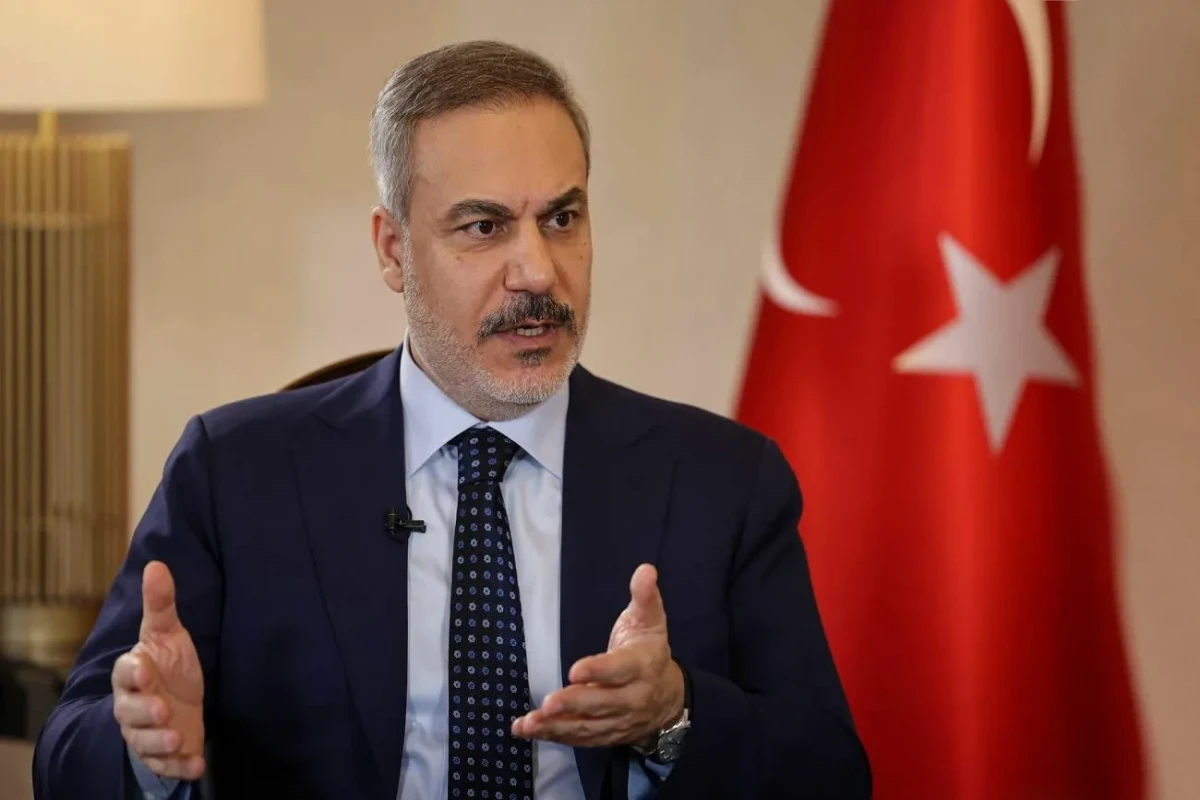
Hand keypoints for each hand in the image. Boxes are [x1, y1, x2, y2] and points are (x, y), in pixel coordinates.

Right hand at [111, 561, 205, 779]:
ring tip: (177, 737)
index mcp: (133, 673)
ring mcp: (146, 732)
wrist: (177, 703)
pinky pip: (165, 765)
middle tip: (162, 710)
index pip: (125, 673)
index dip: (133, 672)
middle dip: (144, 713)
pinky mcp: (164, 754)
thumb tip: (156, 564)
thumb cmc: (168, 665)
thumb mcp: (169, 634)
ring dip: (159, 742)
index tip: (146, 669)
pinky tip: (196, 764)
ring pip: (144, 742)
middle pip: (128, 712)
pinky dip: (180, 767)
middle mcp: (133, 705)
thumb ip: (162, 604)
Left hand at [512, 563, 683, 747]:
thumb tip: (646, 570)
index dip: (598, 671)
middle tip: (547, 703)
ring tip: (529, 723)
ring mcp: (618, 720)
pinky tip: (529, 731)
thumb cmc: (649, 650)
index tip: (574, 670)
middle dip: (573, 704)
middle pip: (601, 703)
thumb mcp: (650, 621)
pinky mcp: (606, 734)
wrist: (669, 697)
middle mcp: (632, 698)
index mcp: (642, 666)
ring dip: (557, 726)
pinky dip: (554, 736)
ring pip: (587, 726)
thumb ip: (644, 597)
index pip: (619, 670)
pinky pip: (580, 738)